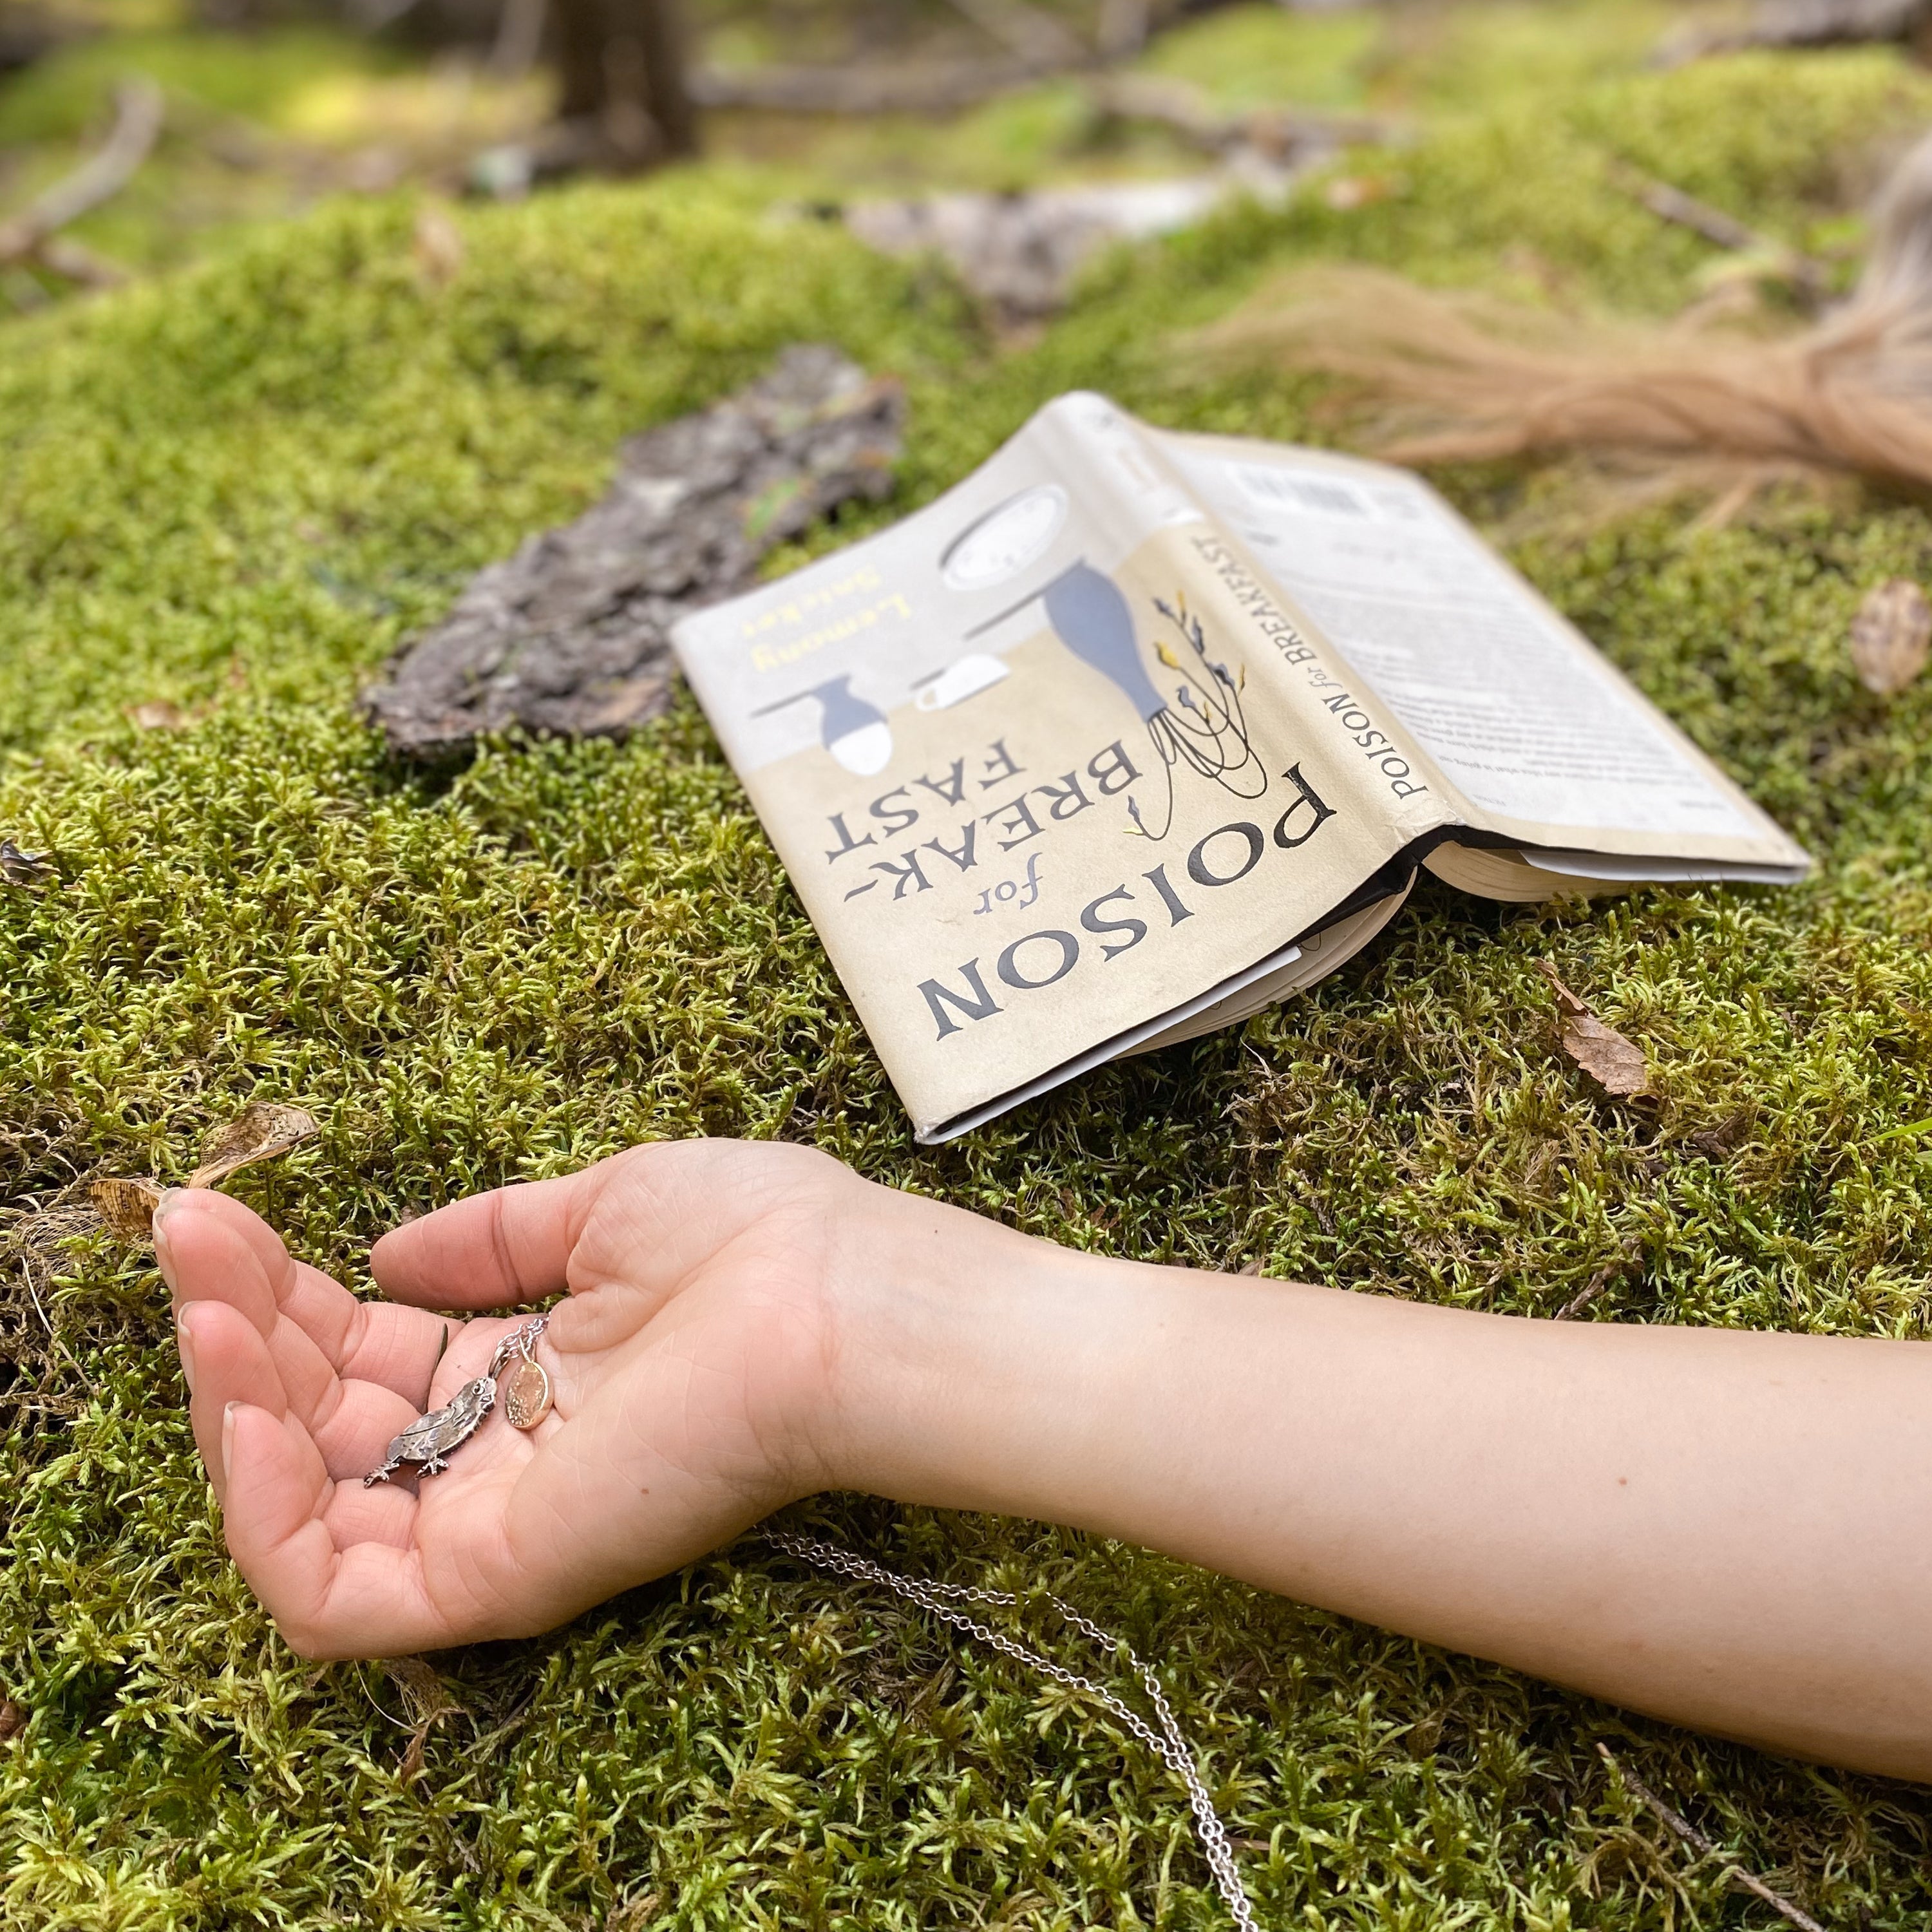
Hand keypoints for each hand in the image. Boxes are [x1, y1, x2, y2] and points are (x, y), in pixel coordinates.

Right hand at [159, 1139, 887, 1657]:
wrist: (839, 1302)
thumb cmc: (756, 1239)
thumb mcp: (604, 1209)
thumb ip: (495, 1238)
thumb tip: (390, 1250)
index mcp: (525, 1373)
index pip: (365, 1356)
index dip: (285, 1293)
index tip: (217, 1218)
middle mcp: (501, 1455)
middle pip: (323, 1420)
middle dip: (239, 1329)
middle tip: (188, 1236)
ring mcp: (493, 1524)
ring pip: (307, 1506)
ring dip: (229, 1404)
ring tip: (205, 1307)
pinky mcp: (496, 1577)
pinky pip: (335, 1592)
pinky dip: (262, 1511)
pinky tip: (240, 1402)